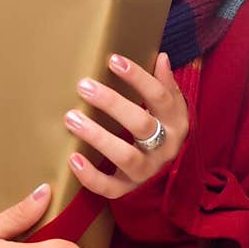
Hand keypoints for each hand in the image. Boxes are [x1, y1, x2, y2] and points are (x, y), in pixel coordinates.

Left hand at [63, 51, 188, 198]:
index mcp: (176, 123)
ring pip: (126, 156)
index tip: (113, 60)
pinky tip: (72, 158)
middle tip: (84, 87)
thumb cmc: (163, 131)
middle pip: (141, 124)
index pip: (160, 97)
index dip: (138, 78)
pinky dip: (91, 176)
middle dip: (112, 104)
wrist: (171, 178)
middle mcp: (165, 148)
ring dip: (98, 137)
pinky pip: (111, 187)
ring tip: (72, 118)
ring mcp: (147, 171)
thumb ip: (165, 85)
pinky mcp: (129, 189)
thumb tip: (161, 58)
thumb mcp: (170, 109)